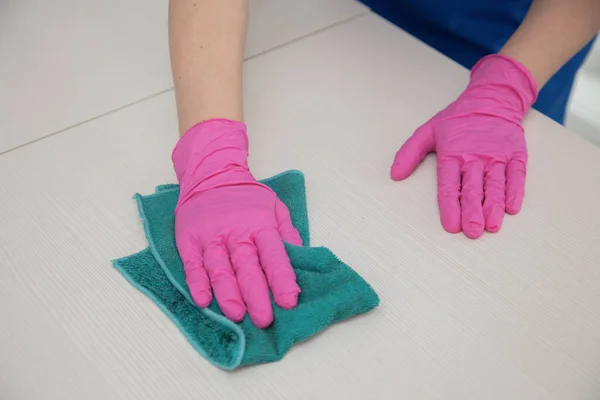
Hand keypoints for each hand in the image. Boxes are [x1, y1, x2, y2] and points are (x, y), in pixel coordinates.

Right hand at [172, 119, 301, 327]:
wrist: (210, 175)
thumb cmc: (247, 197)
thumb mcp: (275, 208)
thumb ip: (287, 233)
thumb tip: (300, 258)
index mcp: (260, 225)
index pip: (274, 255)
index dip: (281, 279)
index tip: (289, 301)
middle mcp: (236, 232)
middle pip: (247, 266)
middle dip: (256, 294)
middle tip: (264, 319)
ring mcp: (211, 237)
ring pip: (219, 268)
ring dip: (227, 293)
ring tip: (236, 315)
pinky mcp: (189, 241)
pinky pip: (192, 265)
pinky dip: (197, 283)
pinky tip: (202, 300)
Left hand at [391, 55, 537, 238]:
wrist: (491, 99)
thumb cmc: (457, 119)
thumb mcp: (428, 131)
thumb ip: (410, 153)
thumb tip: (394, 175)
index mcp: (452, 154)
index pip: (449, 185)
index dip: (450, 207)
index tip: (451, 226)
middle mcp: (475, 157)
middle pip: (473, 189)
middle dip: (472, 212)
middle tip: (471, 232)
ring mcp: (497, 156)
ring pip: (494, 184)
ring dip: (493, 206)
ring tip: (492, 226)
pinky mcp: (515, 153)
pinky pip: (517, 174)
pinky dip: (515, 191)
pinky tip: (512, 208)